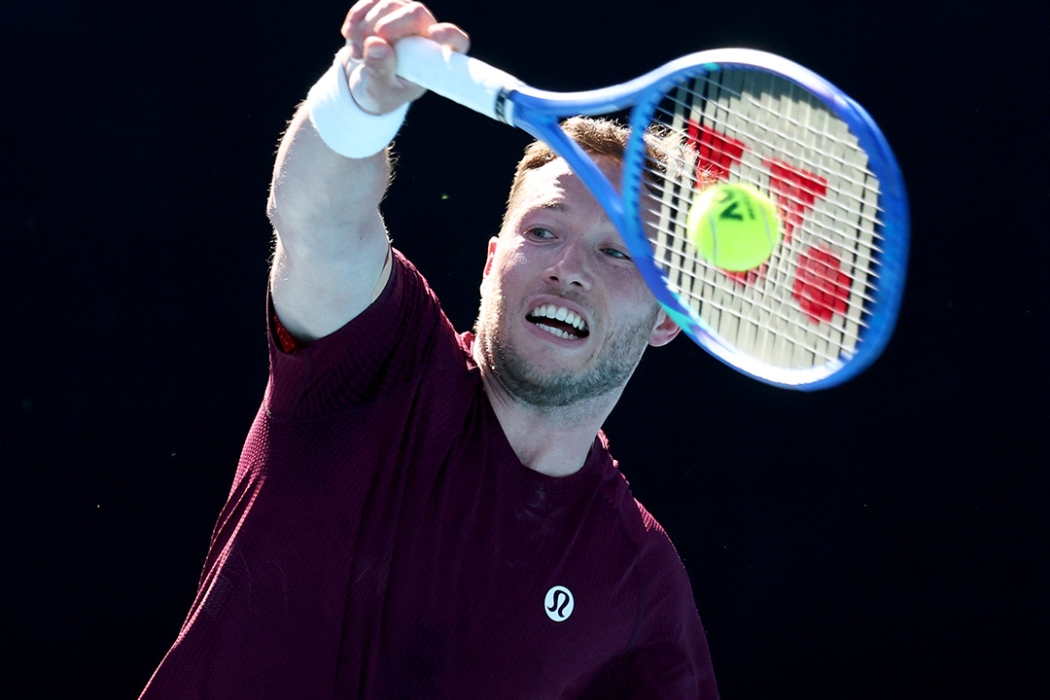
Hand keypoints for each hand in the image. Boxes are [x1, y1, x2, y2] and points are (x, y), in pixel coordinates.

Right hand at [341, 0, 469, 114]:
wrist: (365, 82)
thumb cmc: (382, 91)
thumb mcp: (380, 90)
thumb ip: (381, 72)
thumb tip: (377, 45)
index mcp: (434, 58)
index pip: (456, 41)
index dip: (450, 34)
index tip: (435, 34)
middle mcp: (425, 32)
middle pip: (416, 13)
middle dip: (387, 27)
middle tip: (364, 49)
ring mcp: (406, 16)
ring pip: (391, 4)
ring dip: (366, 27)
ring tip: (357, 54)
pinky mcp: (386, 8)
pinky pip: (372, 0)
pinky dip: (357, 16)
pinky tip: (348, 33)